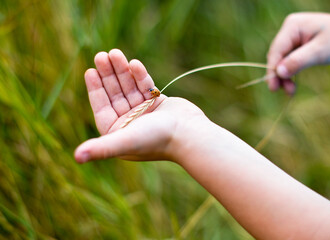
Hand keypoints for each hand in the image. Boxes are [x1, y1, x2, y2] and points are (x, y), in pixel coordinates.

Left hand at [74, 49, 206, 162]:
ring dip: (122, 70)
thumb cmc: (157, 139)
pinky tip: (134, 63)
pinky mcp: (158, 104)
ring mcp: (144, 113)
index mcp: (119, 133)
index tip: (90, 71)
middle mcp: (130, 123)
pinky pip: (145, 87)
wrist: (190, 134)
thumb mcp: (125, 141)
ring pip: (129, 88)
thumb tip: (76, 158)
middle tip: (101, 55)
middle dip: (108, 75)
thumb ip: (101, 148)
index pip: (102, 108)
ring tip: (115, 53)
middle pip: (115, 95)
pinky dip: (139, 75)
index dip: (95, 89)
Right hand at [267, 12, 329, 93]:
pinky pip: (290, 61)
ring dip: (286, 76)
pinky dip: (291, 73)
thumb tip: (278, 73)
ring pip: (283, 61)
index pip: (276, 50)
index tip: (273, 88)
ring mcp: (294, 38)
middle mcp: (290, 31)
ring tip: (291, 91)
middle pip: (277, 57)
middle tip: (286, 92)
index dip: (272, 70)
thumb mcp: (320, 51)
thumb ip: (298, 61)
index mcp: (292, 26)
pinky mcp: (298, 46)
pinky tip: (293, 84)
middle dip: (280, 75)